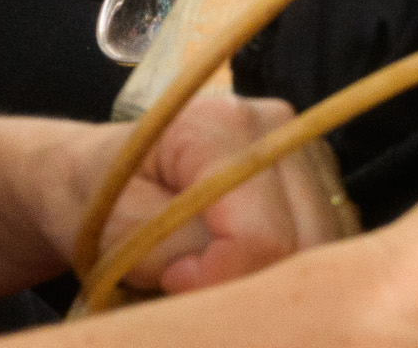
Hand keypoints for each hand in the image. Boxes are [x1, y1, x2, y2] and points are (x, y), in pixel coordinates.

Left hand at [59, 90, 345, 299]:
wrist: (91, 175)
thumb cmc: (91, 199)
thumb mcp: (106, 227)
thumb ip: (166, 246)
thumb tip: (220, 270)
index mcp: (224, 126)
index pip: (262, 233)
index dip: (223, 278)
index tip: (173, 285)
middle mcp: (279, 124)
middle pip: (306, 240)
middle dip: (253, 282)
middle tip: (193, 292)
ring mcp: (304, 147)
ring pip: (327, 243)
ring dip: (277, 277)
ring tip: (216, 278)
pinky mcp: (317, 174)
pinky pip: (327, 237)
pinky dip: (291, 266)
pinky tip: (248, 269)